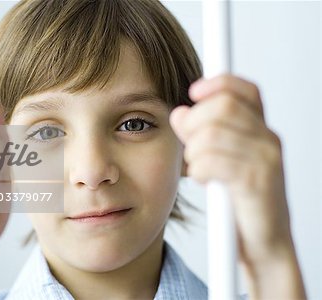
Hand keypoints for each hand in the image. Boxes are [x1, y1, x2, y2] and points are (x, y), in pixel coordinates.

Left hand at [170, 74, 305, 298]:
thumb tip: (179, 113)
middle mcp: (267, 140)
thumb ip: (200, 134)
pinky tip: (204, 180)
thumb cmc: (242, 203)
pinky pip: (210, 161)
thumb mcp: (219, 162)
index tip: (194, 92)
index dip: (218, 83)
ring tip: (198, 168)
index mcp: (259, 131)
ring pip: (211, 133)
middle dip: (194, 124)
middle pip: (222, 105)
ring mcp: (265, 159)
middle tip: (189, 146)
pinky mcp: (256, 182)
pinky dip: (198, 171)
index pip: (244, 89)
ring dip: (193, 152)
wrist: (263, 245)